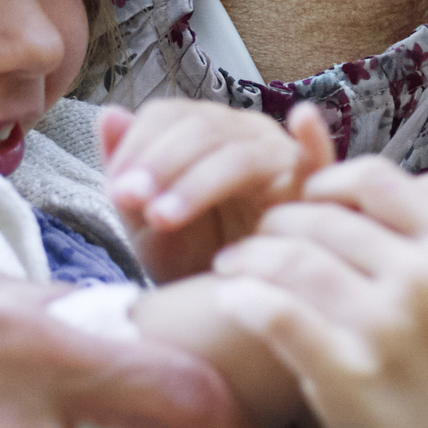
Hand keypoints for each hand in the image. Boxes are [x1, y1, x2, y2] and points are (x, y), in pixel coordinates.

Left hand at [98, 98, 335, 278]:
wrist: (230, 314)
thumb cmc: (191, 263)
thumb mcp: (146, 226)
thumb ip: (126, 175)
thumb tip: (109, 113)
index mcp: (202, 131)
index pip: (167, 116)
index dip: (137, 147)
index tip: (116, 192)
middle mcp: (245, 133)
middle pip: (201, 129)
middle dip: (160, 165)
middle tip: (132, 203)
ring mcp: (282, 157)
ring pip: (239, 153)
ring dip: (197, 182)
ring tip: (163, 217)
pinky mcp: (313, 189)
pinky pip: (319, 160)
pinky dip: (315, 137)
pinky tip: (303, 119)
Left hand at [206, 162, 427, 427]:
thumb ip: (405, 258)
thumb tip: (327, 206)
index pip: (376, 178)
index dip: (325, 184)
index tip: (301, 204)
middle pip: (323, 219)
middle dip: (274, 225)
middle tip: (247, 244)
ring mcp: (389, 325)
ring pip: (290, 258)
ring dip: (247, 258)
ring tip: (229, 270)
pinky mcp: (348, 374)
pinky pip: (273, 312)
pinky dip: (242, 300)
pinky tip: (231, 304)